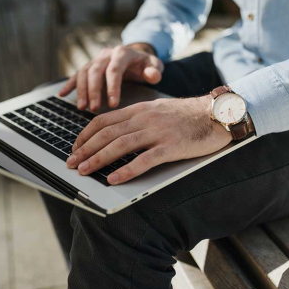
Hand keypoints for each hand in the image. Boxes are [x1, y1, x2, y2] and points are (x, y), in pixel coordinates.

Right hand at [59, 43, 163, 110]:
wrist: (136, 56)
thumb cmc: (145, 64)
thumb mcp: (154, 65)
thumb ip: (154, 70)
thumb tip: (152, 75)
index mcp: (122, 53)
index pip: (114, 70)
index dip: (112, 87)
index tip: (113, 104)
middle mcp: (106, 54)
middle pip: (95, 71)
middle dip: (93, 91)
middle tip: (94, 108)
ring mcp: (95, 59)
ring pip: (83, 73)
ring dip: (81, 90)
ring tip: (82, 107)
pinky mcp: (89, 66)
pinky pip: (76, 74)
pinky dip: (69, 84)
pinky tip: (61, 95)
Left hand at [66, 95, 232, 184]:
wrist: (217, 113)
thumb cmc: (186, 115)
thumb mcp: (156, 110)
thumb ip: (136, 119)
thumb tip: (114, 133)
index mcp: (139, 109)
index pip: (103, 120)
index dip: (85, 134)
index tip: (75, 146)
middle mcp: (144, 119)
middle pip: (107, 134)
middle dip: (85, 149)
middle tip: (71, 163)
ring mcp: (158, 132)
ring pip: (120, 145)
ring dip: (98, 159)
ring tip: (84, 171)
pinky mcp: (172, 146)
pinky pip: (145, 160)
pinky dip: (127, 170)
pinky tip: (114, 179)